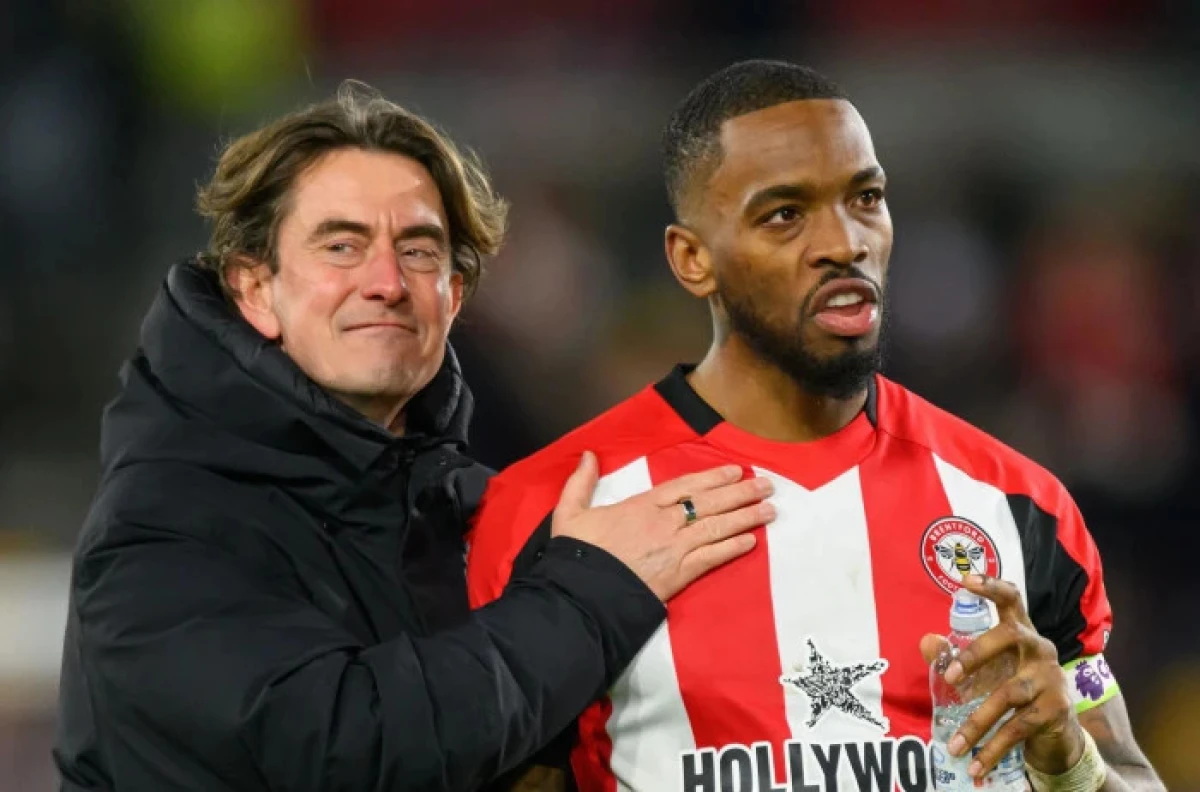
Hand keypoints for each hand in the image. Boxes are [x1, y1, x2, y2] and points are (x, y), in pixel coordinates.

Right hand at [551, 451, 774, 600]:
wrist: (581, 594)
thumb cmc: (576, 555)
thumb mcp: (569, 513)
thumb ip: (580, 483)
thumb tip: (588, 455)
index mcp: (641, 505)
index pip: (685, 486)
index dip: (713, 477)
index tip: (735, 471)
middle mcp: (664, 523)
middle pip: (709, 503)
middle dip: (740, 493)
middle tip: (767, 485)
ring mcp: (674, 548)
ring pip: (716, 527)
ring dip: (745, 518)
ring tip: (769, 510)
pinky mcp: (679, 574)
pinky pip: (712, 558)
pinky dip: (732, 548)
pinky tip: (751, 542)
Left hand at [920, 575, 1085, 779]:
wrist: (1055, 732)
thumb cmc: (1013, 688)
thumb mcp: (986, 671)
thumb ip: (954, 656)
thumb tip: (927, 642)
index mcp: (1021, 632)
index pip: (1012, 599)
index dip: (991, 586)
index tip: (965, 579)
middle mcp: (1040, 648)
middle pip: (1009, 637)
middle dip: (975, 655)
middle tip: (947, 678)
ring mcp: (1051, 678)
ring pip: (1009, 694)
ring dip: (976, 722)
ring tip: (953, 745)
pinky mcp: (1056, 709)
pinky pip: (1018, 728)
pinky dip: (993, 749)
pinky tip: (976, 765)